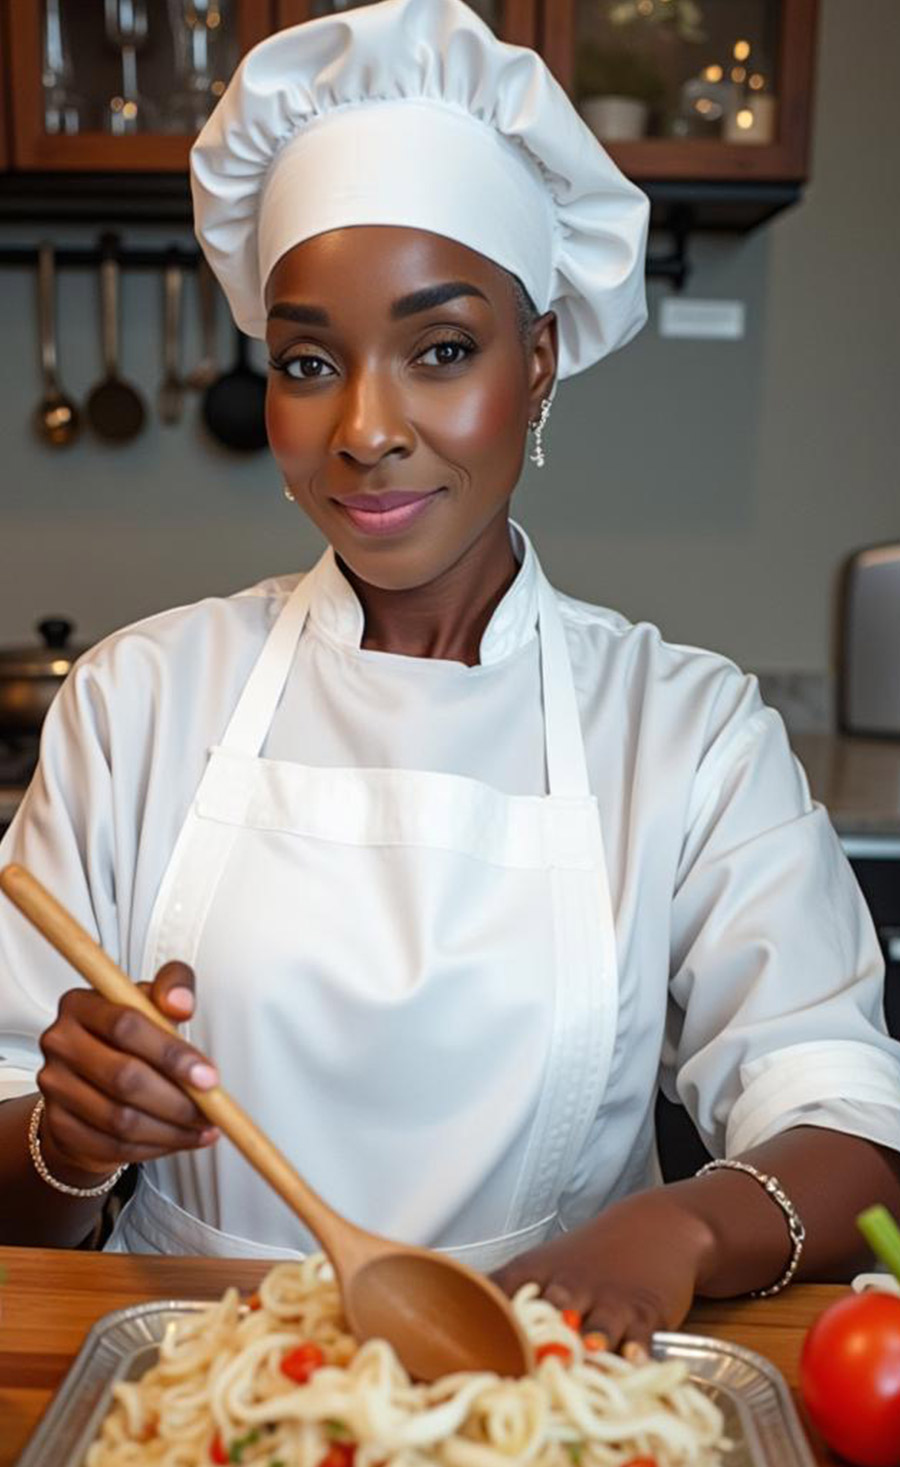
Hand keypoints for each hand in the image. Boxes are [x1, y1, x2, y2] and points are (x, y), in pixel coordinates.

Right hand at [36, 961, 219, 1184]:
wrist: (89, 1078)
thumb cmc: (126, 1036)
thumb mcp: (151, 1001)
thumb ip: (173, 987)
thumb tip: (180, 1002)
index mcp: (80, 1004)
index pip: (125, 1026)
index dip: (172, 1054)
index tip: (207, 1076)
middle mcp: (60, 1042)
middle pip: (123, 1077)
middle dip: (177, 1100)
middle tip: (211, 1109)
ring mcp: (55, 1086)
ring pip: (120, 1119)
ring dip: (171, 1129)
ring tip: (203, 1127)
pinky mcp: (59, 1125)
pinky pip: (113, 1146)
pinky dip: (155, 1147)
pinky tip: (179, 1139)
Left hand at [492, 1188, 715, 1356]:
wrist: (654, 1226)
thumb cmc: (587, 1258)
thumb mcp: (540, 1266)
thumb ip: (503, 1295)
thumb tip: (455, 1332)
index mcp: (535, 1273)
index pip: (502, 1293)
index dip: (487, 1320)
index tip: (471, 1351)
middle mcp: (570, 1286)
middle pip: (551, 1309)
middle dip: (542, 1336)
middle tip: (531, 1360)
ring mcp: (608, 1299)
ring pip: (598, 1322)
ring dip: (592, 1337)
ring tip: (590, 1348)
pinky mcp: (645, 1313)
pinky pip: (641, 1333)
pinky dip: (637, 1347)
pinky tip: (635, 1357)